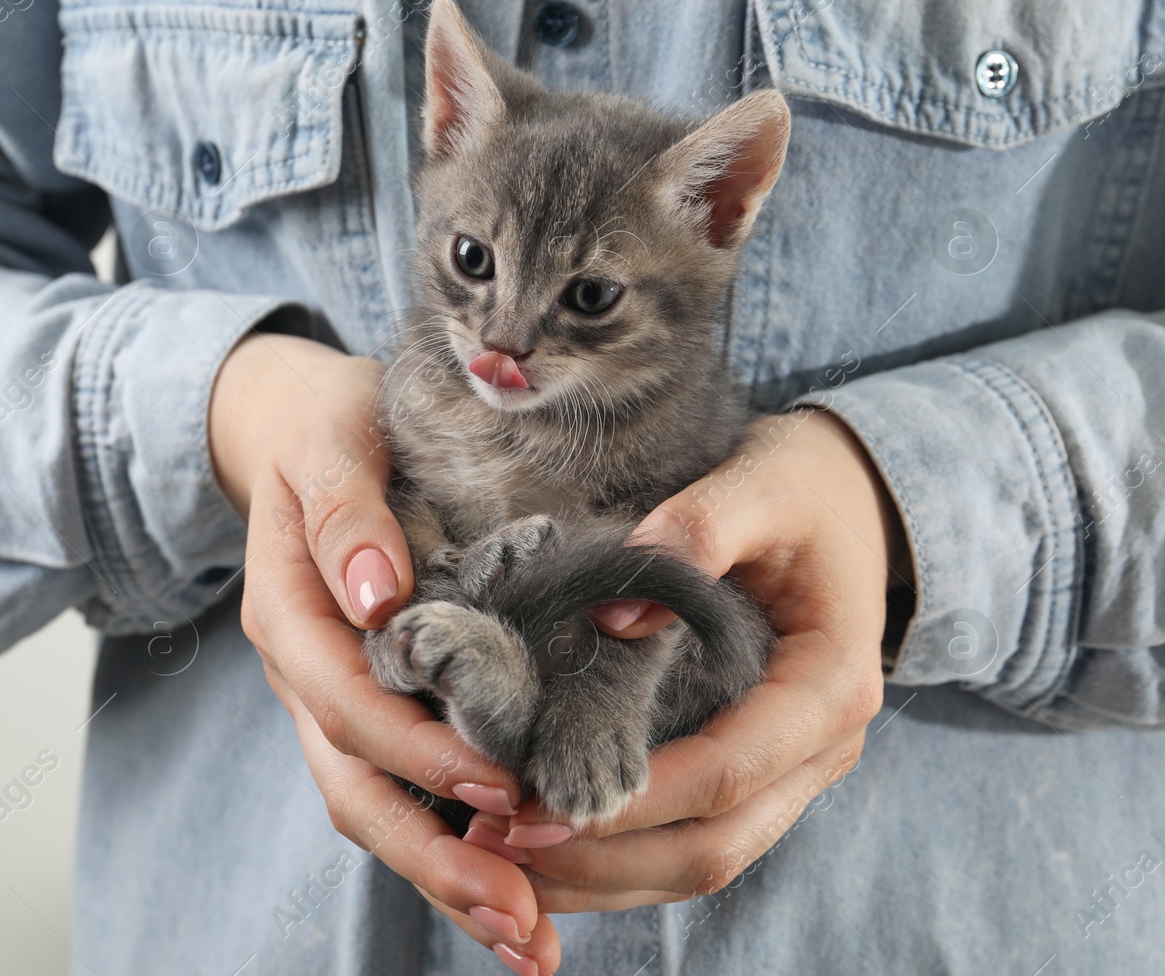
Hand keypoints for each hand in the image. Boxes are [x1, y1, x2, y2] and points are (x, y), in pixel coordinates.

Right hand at [210, 332, 562, 974]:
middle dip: (436, 860)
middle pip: (358, 789)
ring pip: (378, 808)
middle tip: (522, 919)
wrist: (300, 428)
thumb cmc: (328, 426)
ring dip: (447, 877)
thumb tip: (378, 595)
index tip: (502, 789)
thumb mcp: (331, 442)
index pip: (348, 705)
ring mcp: (334, 699)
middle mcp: (306, 673)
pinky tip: (519, 894)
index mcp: (290, 615)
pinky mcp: (372, 707)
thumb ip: (348, 512)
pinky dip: (452, 846)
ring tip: (531, 939)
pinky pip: (401, 791)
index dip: (421, 754)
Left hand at [477, 410, 900, 911]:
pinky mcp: (761, 772)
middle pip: (714, 844)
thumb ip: (696, 532)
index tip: (540, 801)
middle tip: (504, 842)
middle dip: (607, 857)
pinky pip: (697, 836)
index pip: (726, 772)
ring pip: (704, 860)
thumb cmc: (804, 488)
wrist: (854, 498)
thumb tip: (614, 617)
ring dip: (607, 875)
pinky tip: (550, 848)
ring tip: (507, 858)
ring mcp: (794, 770)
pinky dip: (625, 858)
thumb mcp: (759, 484)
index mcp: (830, 688)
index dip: (633, 799)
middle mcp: (821, 749)